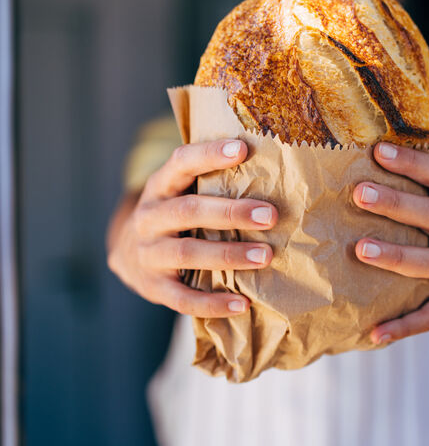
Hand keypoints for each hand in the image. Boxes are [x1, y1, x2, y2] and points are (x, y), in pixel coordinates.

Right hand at [106, 139, 277, 317]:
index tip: (243, 148)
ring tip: (265, 256)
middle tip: (271, 216)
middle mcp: (149, 217)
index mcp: (160, 186)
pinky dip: (212, 303)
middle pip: (188, 211)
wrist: (129, 254)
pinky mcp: (153, 286)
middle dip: (231, 213)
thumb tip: (276, 169)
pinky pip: (182, 298)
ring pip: (186, 253)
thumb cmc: (177, 216)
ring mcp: (148, 253)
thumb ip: (215, 182)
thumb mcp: (183, 191)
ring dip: (228, 255)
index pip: (181, 163)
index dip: (209, 155)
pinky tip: (242, 304)